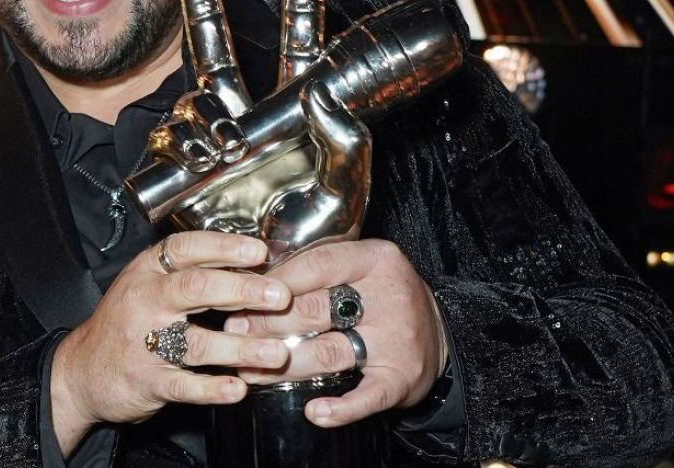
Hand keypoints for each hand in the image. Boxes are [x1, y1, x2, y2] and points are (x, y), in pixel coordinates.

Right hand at [51, 231, 292, 454]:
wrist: (80, 371)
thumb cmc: (126, 323)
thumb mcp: (147, 285)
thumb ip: (190, 274)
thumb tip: (253, 264)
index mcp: (147, 271)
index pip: (187, 248)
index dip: (225, 248)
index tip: (260, 252)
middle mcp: (144, 300)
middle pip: (196, 288)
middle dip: (242, 290)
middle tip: (279, 296)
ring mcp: (143, 342)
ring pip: (196, 342)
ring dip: (240, 348)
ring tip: (275, 352)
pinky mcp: (145, 381)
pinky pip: (183, 385)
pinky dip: (212, 389)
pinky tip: (238, 389)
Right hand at [147, 0, 370, 269]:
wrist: (282, 288)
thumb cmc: (325, 238)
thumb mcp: (347, 188)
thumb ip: (346, 140)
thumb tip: (322, 91)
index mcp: (295, 117)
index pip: (298, 53)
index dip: (300, 11)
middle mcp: (251, 122)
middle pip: (221, 57)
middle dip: (204, 14)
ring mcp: (215, 147)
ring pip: (194, 99)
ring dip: (204, 110)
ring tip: (227, 143)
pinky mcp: (186, 176)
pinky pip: (169, 144)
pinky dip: (180, 143)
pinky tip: (200, 159)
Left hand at [224, 239, 448, 427]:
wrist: (439, 335)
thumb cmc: (385, 297)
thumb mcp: (362, 267)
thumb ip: (319, 268)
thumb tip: (255, 277)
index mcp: (376, 260)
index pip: (317, 264)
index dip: (275, 281)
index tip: (243, 292)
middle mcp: (388, 297)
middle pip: (315, 310)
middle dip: (267, 323)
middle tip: (234, 331)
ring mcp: (396, 340)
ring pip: (327, 353)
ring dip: (283, 364)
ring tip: (250, 370)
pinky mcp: (401, 378)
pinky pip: (367, 396)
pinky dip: (340, 408)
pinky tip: (314, 412)